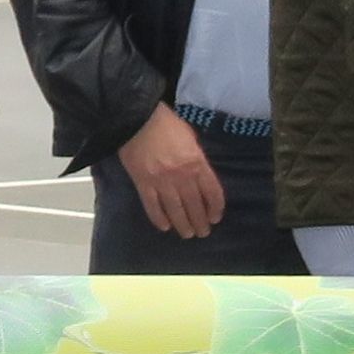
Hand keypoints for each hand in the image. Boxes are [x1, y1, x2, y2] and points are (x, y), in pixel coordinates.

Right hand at [117, 104, 226, 237]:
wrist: (137, 118)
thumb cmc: (166, 123)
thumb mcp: (190, 138)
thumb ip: (196, 159)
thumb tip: (200, 176)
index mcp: (197, 162)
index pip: (212, 191)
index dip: (215, 207)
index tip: (215, 218)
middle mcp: (182, 176)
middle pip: (195, 204)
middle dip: (200, 221)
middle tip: (202, 232)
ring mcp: (161, 182)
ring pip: (176, 210)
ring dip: (183, 224)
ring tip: (187, 234)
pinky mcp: (143, 184)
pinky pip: (153, 206)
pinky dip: (159, 218)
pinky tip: (165, 227)